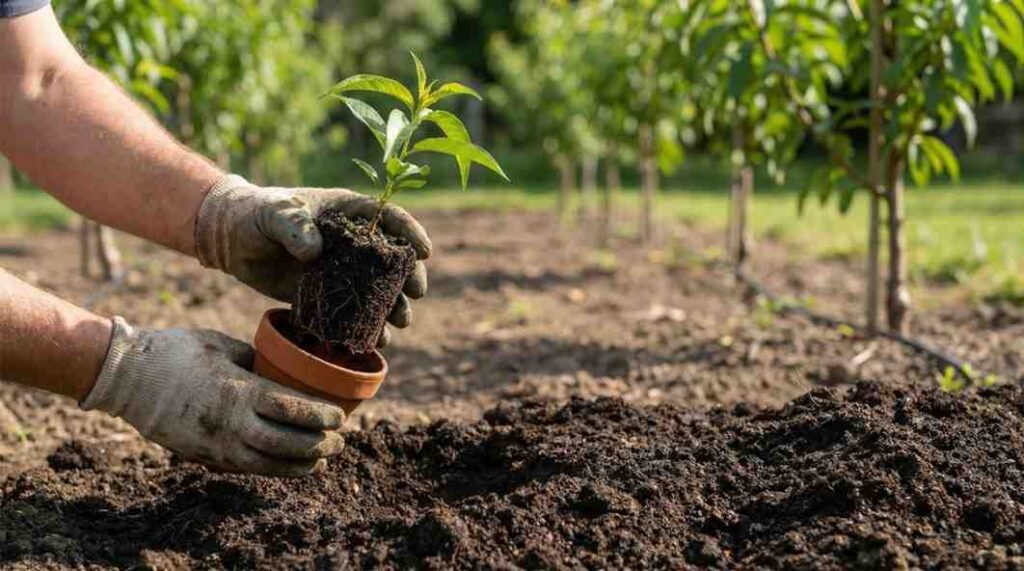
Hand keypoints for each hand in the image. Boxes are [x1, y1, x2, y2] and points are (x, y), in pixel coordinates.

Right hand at [81, 317, 345, 476]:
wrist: (125, 378)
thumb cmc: (176, 352)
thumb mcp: (222, 345)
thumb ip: (255, 359)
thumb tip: (280, 366)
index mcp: (240, 391)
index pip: (293, 410)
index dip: (321, 417)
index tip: (341, 417)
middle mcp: (232, 424)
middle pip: (287, 443)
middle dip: (319, 445)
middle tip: (340, 441)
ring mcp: (217, 445)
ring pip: (269, 464)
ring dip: (300, 464)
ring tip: (321, 459)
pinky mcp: (203, 456)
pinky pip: (247, 468)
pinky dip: (273, 469)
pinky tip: (289, 465)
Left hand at [193, 175, 430, 346]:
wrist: (231, 240)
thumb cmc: (254, 214)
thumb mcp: (272, 214)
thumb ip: (293, 226)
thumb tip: (315, 252)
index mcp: (348, 213)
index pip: (389, 218)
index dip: (410, 233)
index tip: (424, 252)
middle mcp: (354, 242)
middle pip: (394, 258)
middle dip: (410, 276)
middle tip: (416, 294)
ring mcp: (343, 271)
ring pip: (379, 289)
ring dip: (394, 306)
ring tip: (400, 323)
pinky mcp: (329, 296)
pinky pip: (354, 312)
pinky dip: (367, 327)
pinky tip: (376, 340)